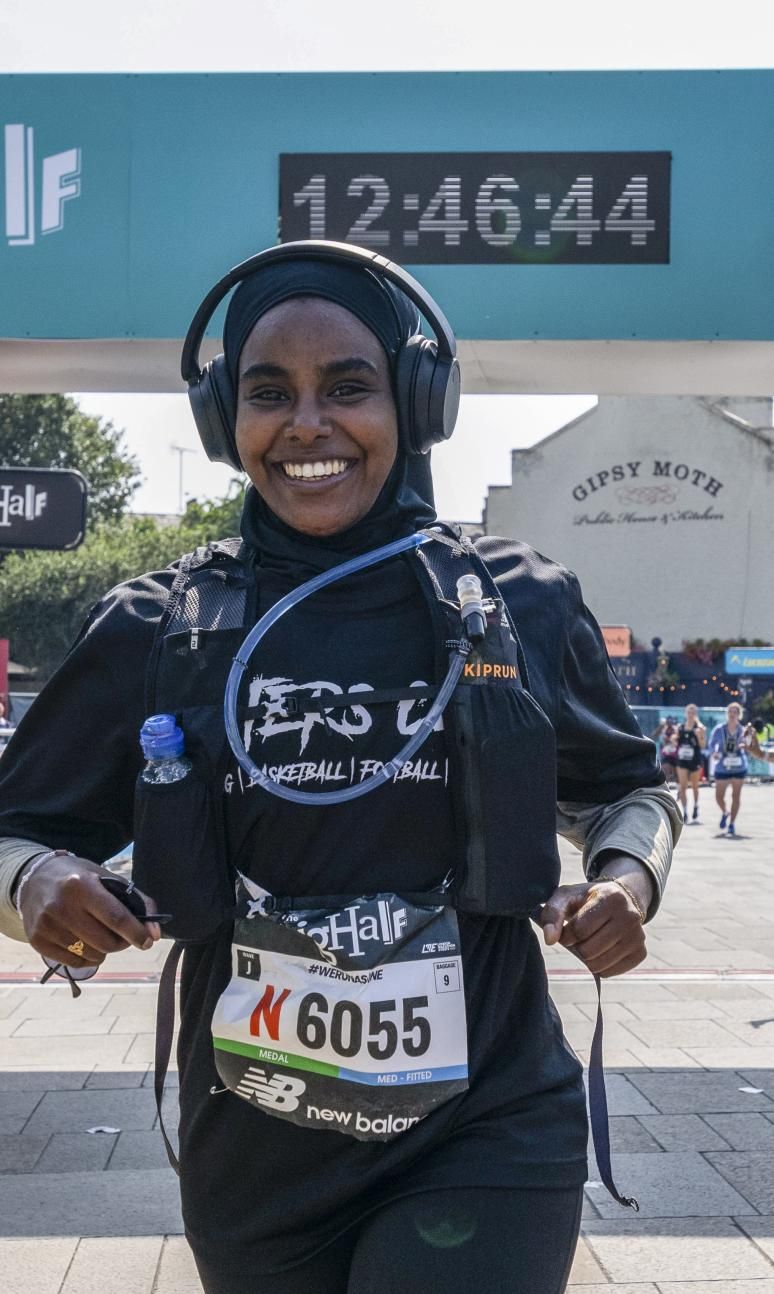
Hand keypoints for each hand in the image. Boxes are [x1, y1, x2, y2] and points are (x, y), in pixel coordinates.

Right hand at [17, 853, 160, 968]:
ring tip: (100, 935)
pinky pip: (74, 963)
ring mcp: (46, 925)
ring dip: (104, 951)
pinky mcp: (37, 940)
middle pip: (105, 942)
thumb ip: (137, 901)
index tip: (148, 941)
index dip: (136, 933)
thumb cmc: (79, 878)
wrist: (35, 878)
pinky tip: (85, 943)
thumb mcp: (107, 878)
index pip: (115, 917)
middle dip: (122, 943)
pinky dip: (87, 958)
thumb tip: (154, 934)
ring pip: (91, 955)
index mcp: (81, 885)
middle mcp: (61, 905)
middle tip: (124, 936)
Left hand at [540, 878, 646, 977]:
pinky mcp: (641, 952)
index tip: (567, 930)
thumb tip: (550, 940)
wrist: (618, 898)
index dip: (566, 934)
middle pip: (588, 950)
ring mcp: (638, 936)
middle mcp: (630, 916)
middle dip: (576, 946)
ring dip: (586, 958)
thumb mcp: (566, 897)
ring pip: (598, 964)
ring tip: (589, 941)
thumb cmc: (586, 899)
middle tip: (579, 936)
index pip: (579, 930)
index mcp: (611, 897)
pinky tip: (600, 950)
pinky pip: (609, 972)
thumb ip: (552, 914)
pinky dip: (598, 966)